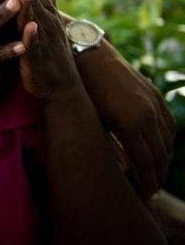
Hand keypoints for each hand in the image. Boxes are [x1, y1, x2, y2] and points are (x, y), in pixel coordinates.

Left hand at [19, 0, 81, 100]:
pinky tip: (30, 27)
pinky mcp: (40, 59)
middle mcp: (47, 24)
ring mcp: (45, 41)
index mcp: (45, 14)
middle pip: (33, 3)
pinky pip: (37, 46)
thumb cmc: (49, 47)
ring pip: (36, 20)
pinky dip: (33, 36)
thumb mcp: (46, 18)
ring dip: (29, 7)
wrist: (62, 84)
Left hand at [75, 37, 175, 197]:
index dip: (148, 182)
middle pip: (160, 154)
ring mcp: (153, 102)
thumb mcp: (91, 119)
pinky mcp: (154, 93)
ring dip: (164, 159)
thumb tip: (118, 167)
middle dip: (157, 175)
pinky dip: (167, 139)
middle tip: (152, 190)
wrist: (87, 54)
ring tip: (156, 173)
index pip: (145, 163)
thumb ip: (108, 143)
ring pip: (168, 139)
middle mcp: (147, 114)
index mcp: (129, 124)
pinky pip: (168, 122)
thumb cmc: (81, 89)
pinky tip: (161, 148)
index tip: (146, 195)